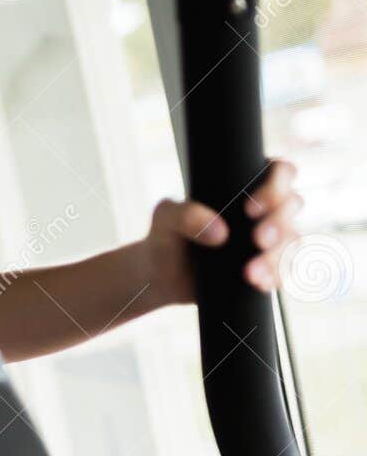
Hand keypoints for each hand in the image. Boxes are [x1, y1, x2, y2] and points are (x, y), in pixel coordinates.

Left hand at [149, 158, 303, 301]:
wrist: (162, 276)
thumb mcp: (166, 218)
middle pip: (293, 205)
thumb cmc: (167, 236)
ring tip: (250, 272)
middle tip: (257, 239)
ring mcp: (269, 238)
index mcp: (245, 185)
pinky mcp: (267, 266)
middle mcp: (265, 209)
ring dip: (276, 256)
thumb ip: (185, 215)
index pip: (279, 172)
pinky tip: (257, 282)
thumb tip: (219, 232)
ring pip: (292, 240)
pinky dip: (274, 277)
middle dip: (279, 222)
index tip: (251, 208)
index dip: (276, 185)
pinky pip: (285, 270)